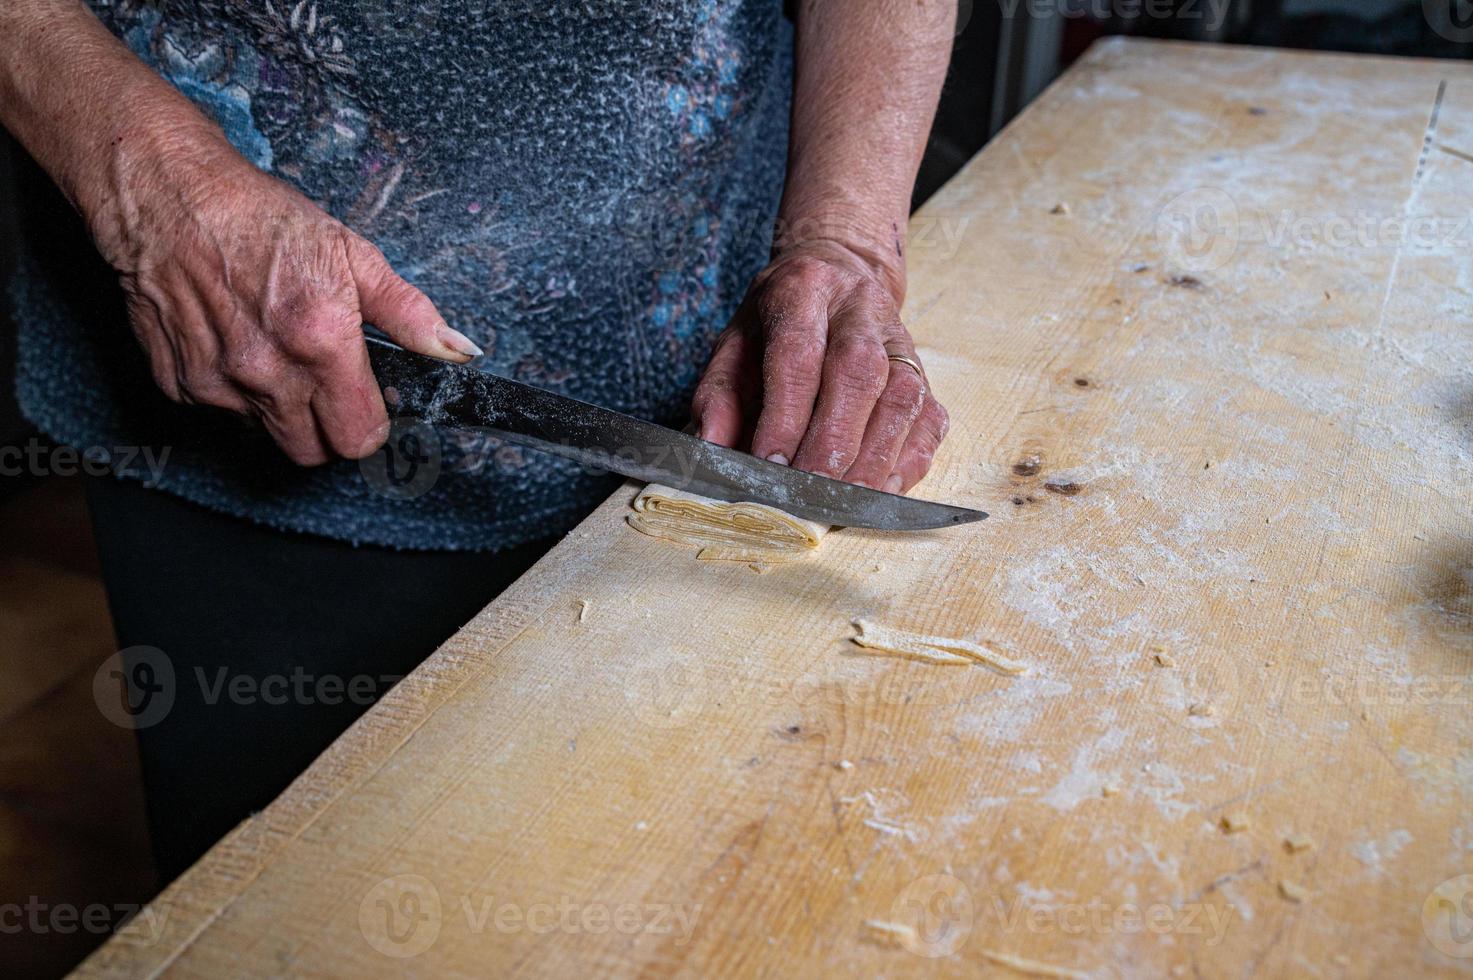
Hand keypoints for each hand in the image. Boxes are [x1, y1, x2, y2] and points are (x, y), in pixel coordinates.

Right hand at [96, 138, 479, 465]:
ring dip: (282, 409)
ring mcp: (220, 383)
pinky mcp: (181, 384)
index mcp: (322, 343)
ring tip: (278, 354)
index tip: (367, 401)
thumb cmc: (262, 221)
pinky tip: (237, 342)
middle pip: (314, 452)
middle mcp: (269, 372)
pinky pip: (223, 413)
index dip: (371, 424)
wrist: (170, 199)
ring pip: (268, 434)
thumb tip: (460, 352)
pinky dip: (236, 392)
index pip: (360, 437)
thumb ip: (409, 314)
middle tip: (326, 386)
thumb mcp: (352, 254)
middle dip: (328, 429)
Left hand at [691, 241, 948, 492]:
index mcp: (803, 288)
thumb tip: (713, 447)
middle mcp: (860, 307)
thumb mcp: (735, 344)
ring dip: (874, 459)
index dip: (786, 413)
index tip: (769, 463)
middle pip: (858, 372)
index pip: (799, 352)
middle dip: (833, 441)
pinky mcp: (925, 374)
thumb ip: (719, 395)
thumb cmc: (778, 321)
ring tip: (843, 502)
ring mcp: (901, 341)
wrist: (840, 275)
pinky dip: (906, 463)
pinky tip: (878, 492)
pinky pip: (928, 421)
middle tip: (809, 491)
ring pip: (902, 398)